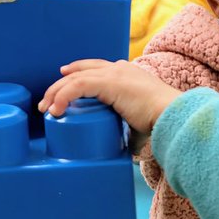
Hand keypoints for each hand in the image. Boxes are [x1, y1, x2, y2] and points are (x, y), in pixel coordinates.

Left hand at [38, 59, 180, 133]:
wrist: (171, 114)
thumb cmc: (160, 121)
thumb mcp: (140, 124)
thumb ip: (130, 133)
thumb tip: (126, 152)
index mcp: (127, 73)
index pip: (97, 67)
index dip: (78, 69)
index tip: (64, 75)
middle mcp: (120, 69)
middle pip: (82, 70)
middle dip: (61, 84)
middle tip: (47, 100)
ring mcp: (115, 74)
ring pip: (75, 78)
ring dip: (57, 92)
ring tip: (47, 108)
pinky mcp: (110, 82)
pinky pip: (77, 86)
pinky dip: (63, 97)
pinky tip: (56, 110)